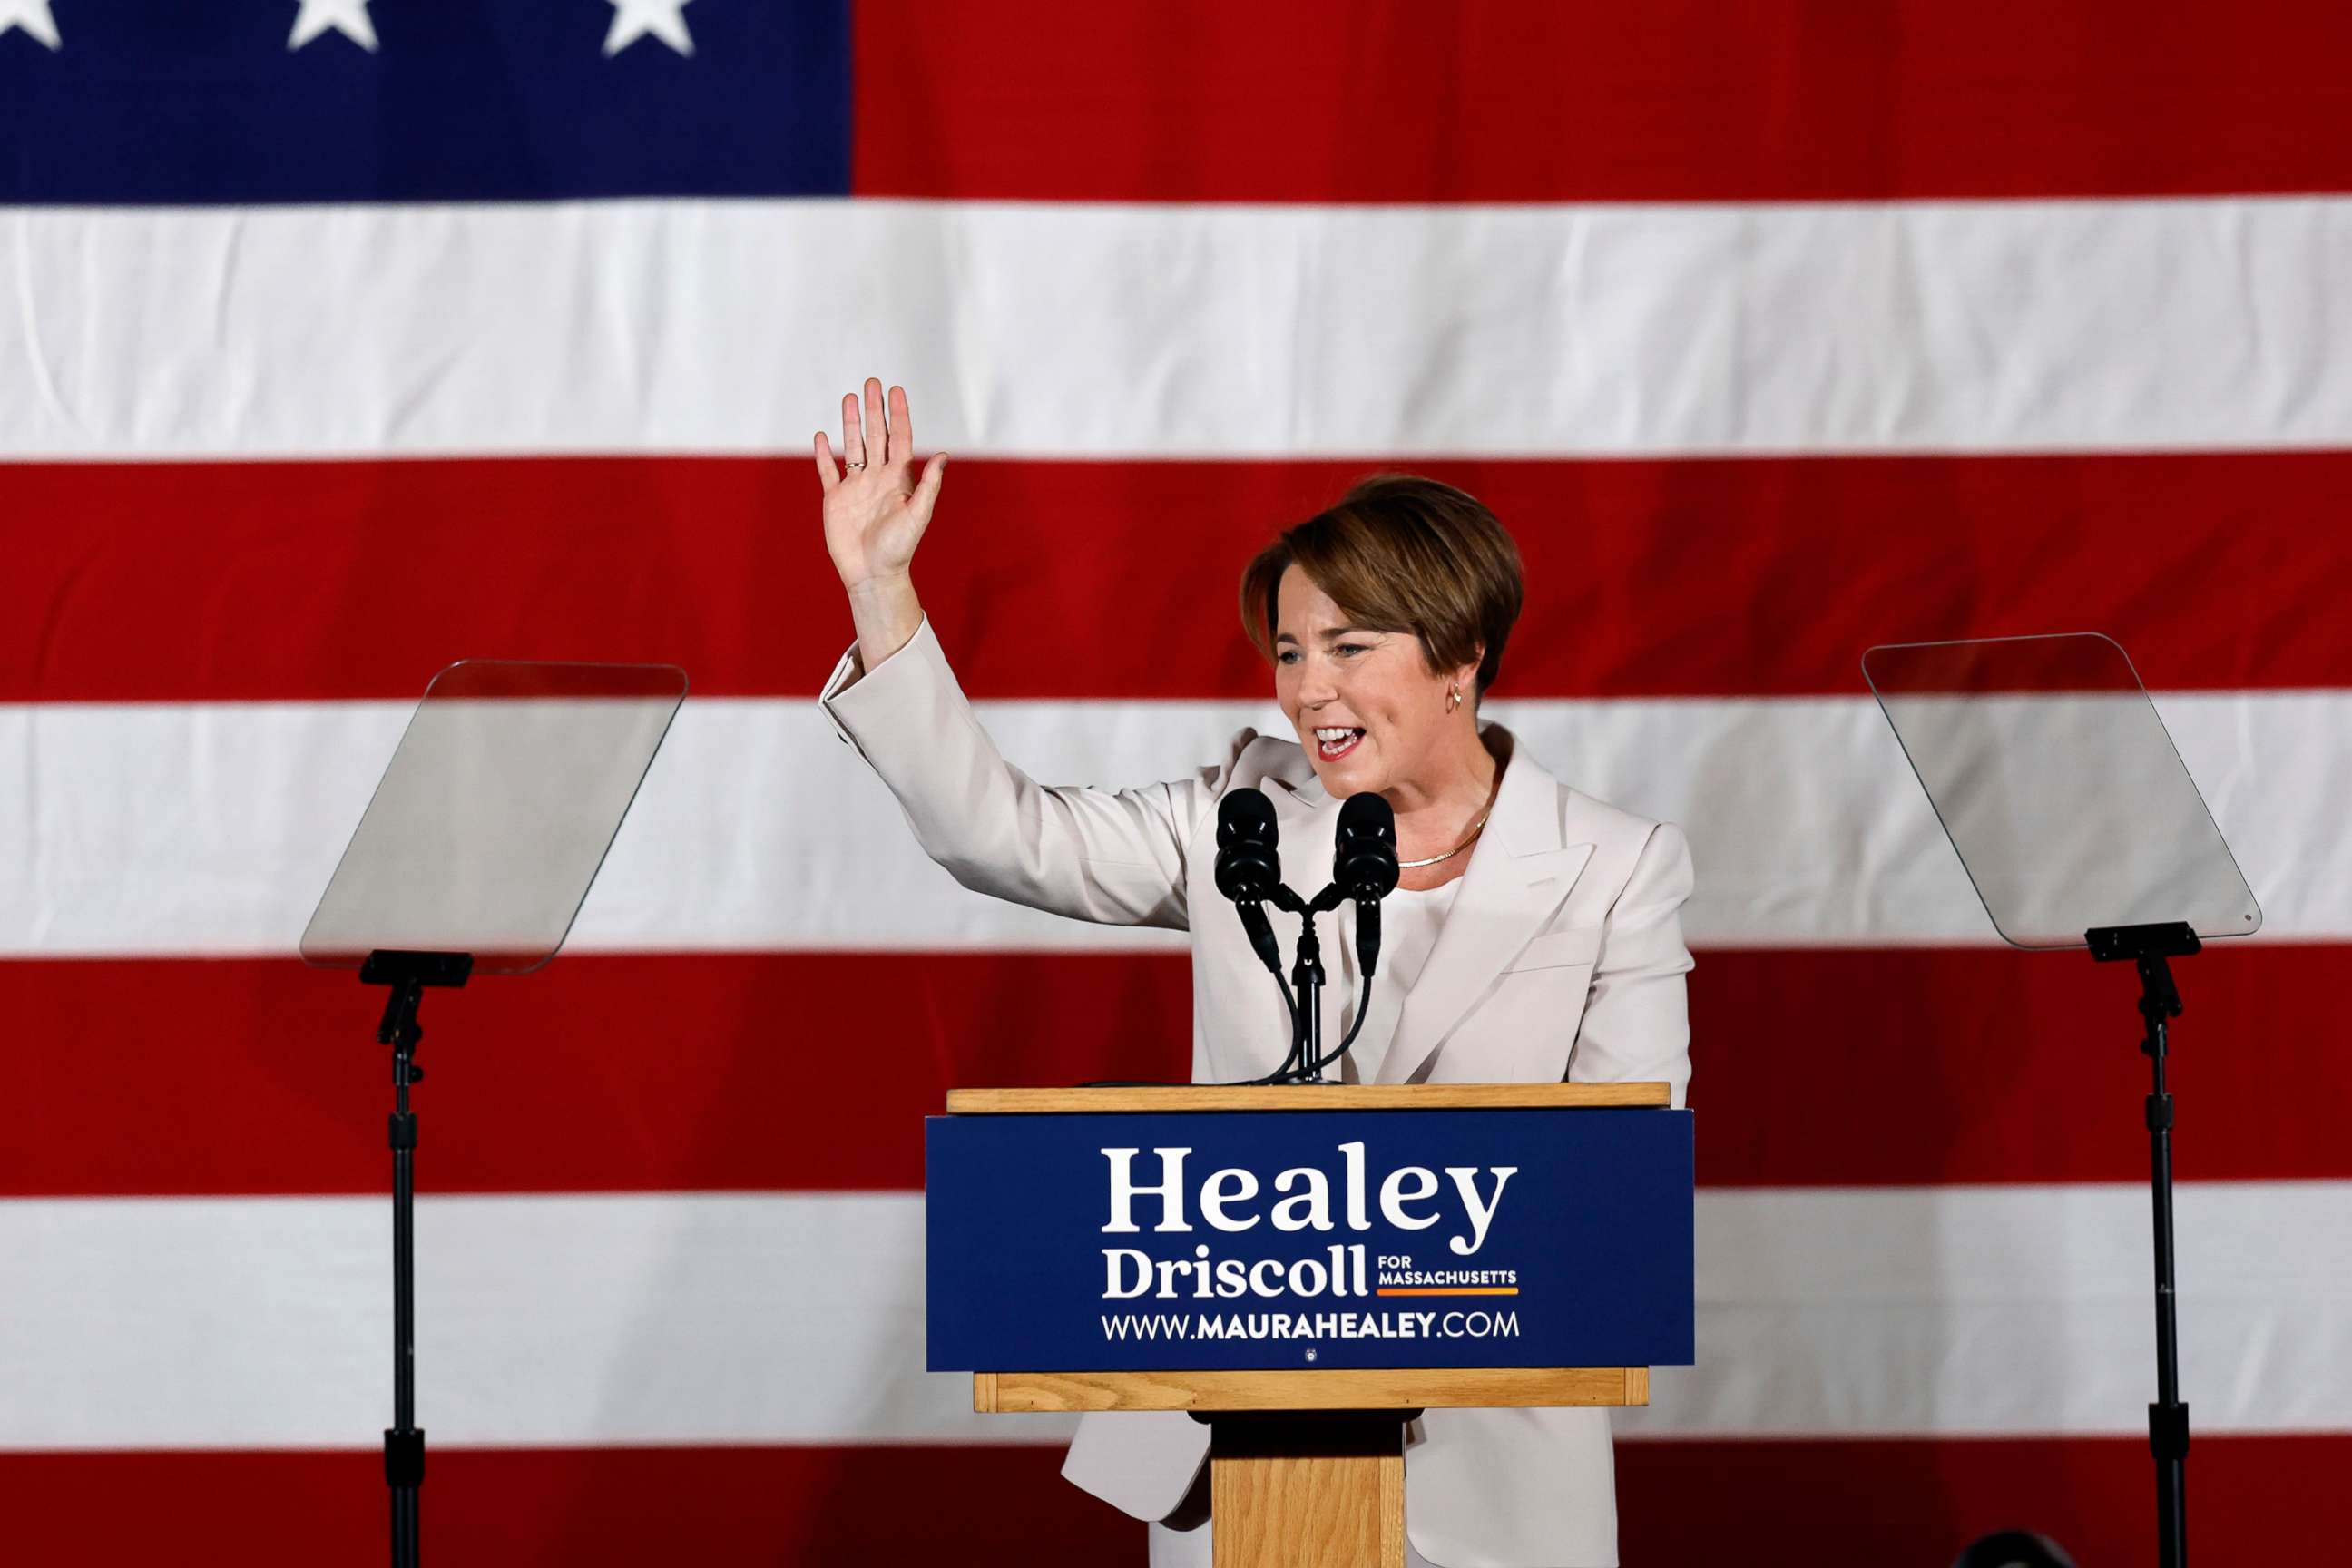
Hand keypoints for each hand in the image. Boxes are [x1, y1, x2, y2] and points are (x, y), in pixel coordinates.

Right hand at [814, 378, 945, 592]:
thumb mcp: (918, 515)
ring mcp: (855, 487)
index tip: (896, 390)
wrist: (872, 574)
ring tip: (849, 398)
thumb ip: (928, 485)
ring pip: (852, 446)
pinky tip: (821, 435)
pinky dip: (823, 453)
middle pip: (875, 435)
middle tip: (871, 382)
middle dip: (874, 409)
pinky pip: (828, 470)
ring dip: (851, 422)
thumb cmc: (899, 549)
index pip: (899, 438)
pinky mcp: (835, 499)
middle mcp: (877, 478)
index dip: (898, 414)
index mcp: (899, 479)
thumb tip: (944, 456)